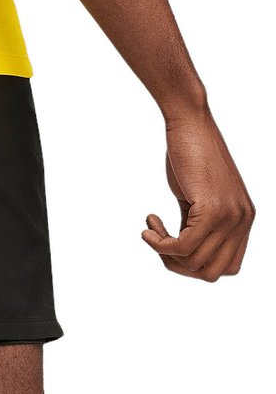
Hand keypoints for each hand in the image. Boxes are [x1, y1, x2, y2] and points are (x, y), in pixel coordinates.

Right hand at [141, 105, 254, 280]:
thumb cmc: (189, 151)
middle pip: (212, 272)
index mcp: (243, 219)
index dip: (196, 263)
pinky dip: (161, 244)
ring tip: (152, 227)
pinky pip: (184, 246)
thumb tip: (182, 251)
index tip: (173, 241)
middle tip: (158, 240)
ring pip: (196, 263)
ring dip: (165, 252)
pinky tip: (149, 223)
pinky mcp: (212, 210)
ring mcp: (231, 217)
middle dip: (179, 265)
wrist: (189, 121)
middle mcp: (243, 221)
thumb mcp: (199, 194)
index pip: (227, 266)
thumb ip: (200, 223)